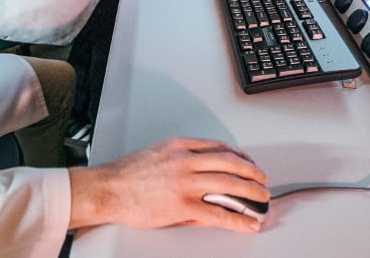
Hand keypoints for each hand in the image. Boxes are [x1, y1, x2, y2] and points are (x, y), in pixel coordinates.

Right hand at [67, 137, 268, 231]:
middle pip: (230, 162)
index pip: (218, 147)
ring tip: (262, 200)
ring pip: (229, 184)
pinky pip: (218, 212)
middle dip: (252, 172)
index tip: (248, 163)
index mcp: (179, 146)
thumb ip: (182, 161)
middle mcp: (185, 160)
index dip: (239, 156)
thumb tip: (204, 175)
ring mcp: (184, 183)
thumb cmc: (126, 175)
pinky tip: (247, 223)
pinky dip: (238, 219)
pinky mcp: (182, 206)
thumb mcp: (157, 155)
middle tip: (263, 181)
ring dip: (251, 192)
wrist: (106, 189)